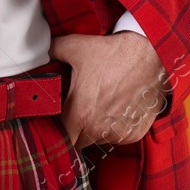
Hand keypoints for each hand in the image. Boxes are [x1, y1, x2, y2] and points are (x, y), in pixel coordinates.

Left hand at [49, 31, 167, 148]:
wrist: (152, 56)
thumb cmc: (113, 53)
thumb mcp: (75, 47)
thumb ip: (51, 51)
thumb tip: (37, 50)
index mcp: (79, 113)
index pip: (60, 137)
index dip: (56, 131)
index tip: (56, 121)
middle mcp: (98, 129)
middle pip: (78, 142)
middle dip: (74, 131)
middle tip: (76, 112)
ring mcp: (118, 134)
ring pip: (98, 140)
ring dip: (95, 129)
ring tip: (99, 105)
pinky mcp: (134, 134)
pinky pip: (117, 137)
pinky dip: (114, 128)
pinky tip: (116, 108)